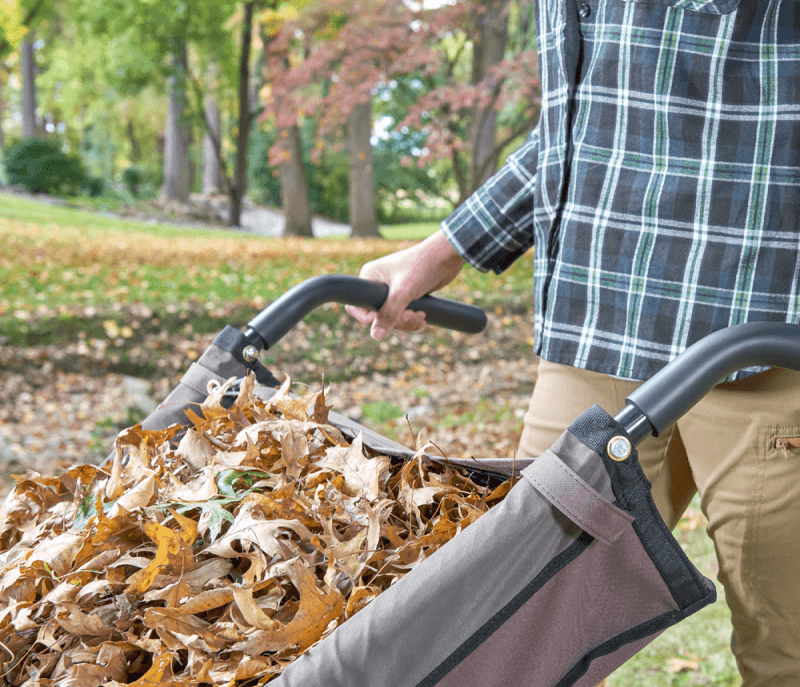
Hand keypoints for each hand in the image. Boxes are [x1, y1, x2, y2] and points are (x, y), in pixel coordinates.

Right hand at [346, 229, 465, 339]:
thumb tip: (375, 336)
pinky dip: (411, 320)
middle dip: (396, 320)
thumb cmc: (422, 266)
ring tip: (421, 316)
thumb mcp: (403, 292)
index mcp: (370, 277)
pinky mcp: (405, 295)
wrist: (446, 256)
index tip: (391, 317)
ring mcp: (391, 290)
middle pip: (377, 316)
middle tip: (412, 315)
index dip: (371, 318)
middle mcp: (377, 283)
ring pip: (391, 318)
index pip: (357, 306)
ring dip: (406, 322)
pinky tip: (423, 318)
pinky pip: (402, 315)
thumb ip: (389, 314)